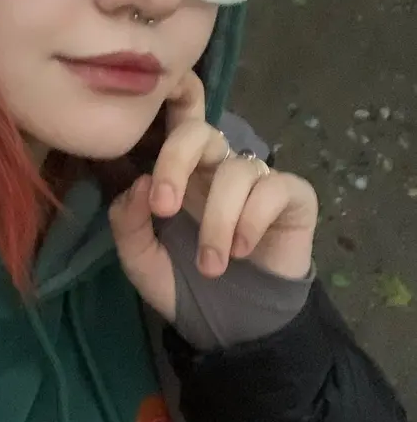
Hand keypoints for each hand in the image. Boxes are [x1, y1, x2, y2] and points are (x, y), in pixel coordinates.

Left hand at [109, 72, 318, 320]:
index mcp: (179, 174)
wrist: (233, 326)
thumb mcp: (141, 260)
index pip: (178, 121)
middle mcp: (215, 169)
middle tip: (163, 208)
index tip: (155, 95)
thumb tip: (138, 183)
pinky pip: (273, 187)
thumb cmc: (184, 285)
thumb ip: (129, 222)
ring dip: (217, 220)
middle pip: (200, 132)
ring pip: (236, 169)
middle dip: (175, 162)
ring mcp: (255, 180)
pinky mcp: (292, 197)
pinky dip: (252, 219)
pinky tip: (242, 251)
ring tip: (210, 266)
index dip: (176, 95)